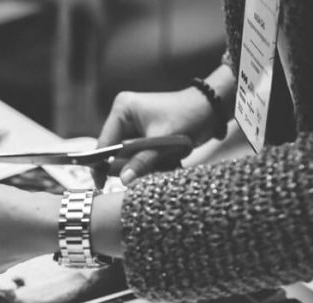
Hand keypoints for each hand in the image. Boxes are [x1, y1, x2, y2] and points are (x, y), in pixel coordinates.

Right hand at [97, 88, 216, 183]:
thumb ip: (142, 162)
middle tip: (151, 169)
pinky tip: (168, 159)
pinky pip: (140, 156)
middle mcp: (124, 116)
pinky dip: (152, 162)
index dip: (101, 165)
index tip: (101, 184)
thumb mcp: (163, 141)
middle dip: (132, 165)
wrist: (210, 109)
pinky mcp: (144, 134)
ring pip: (129, 157)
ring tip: (166, 160)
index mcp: (122, 110)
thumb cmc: (187, 115)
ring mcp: (134, 125)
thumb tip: (123, 180)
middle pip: (115, 152)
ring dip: (145, 165)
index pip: (104, 143)